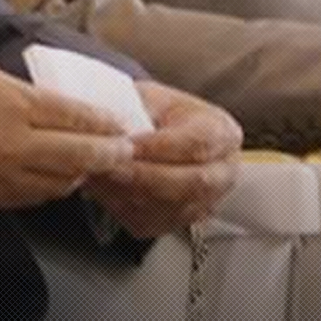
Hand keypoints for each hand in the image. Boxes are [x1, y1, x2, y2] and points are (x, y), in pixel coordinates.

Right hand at [0, 57, 133, 207]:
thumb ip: (16, 90)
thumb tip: (39, 102)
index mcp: (13, 104)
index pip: (75, 117)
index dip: (104, 123)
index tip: (121, 125)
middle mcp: (14, 145)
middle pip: (78, 156)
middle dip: (108, 155)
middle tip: (124, 152)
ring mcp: (0, 176)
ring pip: (58, 184)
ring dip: (79, 174)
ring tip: (91, 165)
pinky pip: (30, 198)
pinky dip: (49, 189)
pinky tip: (53, 180)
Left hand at [82, 81, 242, 238]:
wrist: (157, 134)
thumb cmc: (156, 112)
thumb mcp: (151, 97)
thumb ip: (139, 111)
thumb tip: (117, 129)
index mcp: (222, 133)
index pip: (197, 144)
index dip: (160, 146)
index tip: (127, 143)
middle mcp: (222, 173)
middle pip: (190, 183)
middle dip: (145, 176)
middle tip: (109, 165)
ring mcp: (204, 202)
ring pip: (168, 208)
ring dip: (130, 194)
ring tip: (98, 175)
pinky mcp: (179, 222)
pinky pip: (152, 223)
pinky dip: (123, 208)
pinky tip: (102, 188)